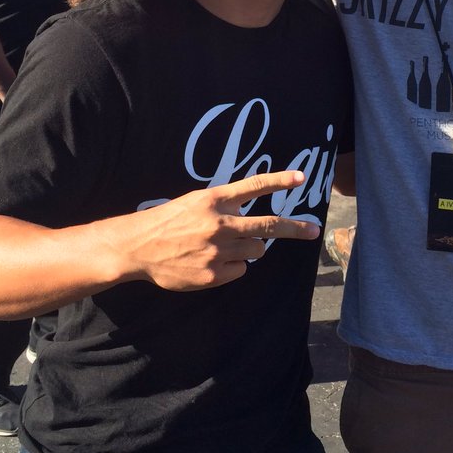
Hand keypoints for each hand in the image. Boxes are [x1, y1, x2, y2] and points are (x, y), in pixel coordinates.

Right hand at [110, 169, 318, 289]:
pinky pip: (240, 270)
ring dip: (250, 248)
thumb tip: (256, 223)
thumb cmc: (169, 221)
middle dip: (295, 228)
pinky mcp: (212, 275)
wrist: (138, 247)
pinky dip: (232, 267)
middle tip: (314, 230)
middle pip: (268, 226)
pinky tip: (211, 262)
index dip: (279, 180)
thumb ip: (225, 207)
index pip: (253, 186)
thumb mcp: (196, 202)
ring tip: (224, 246)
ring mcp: (217, 251)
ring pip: (256, 251)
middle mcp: (220, 223)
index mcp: (215, 200)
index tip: (301, 177)